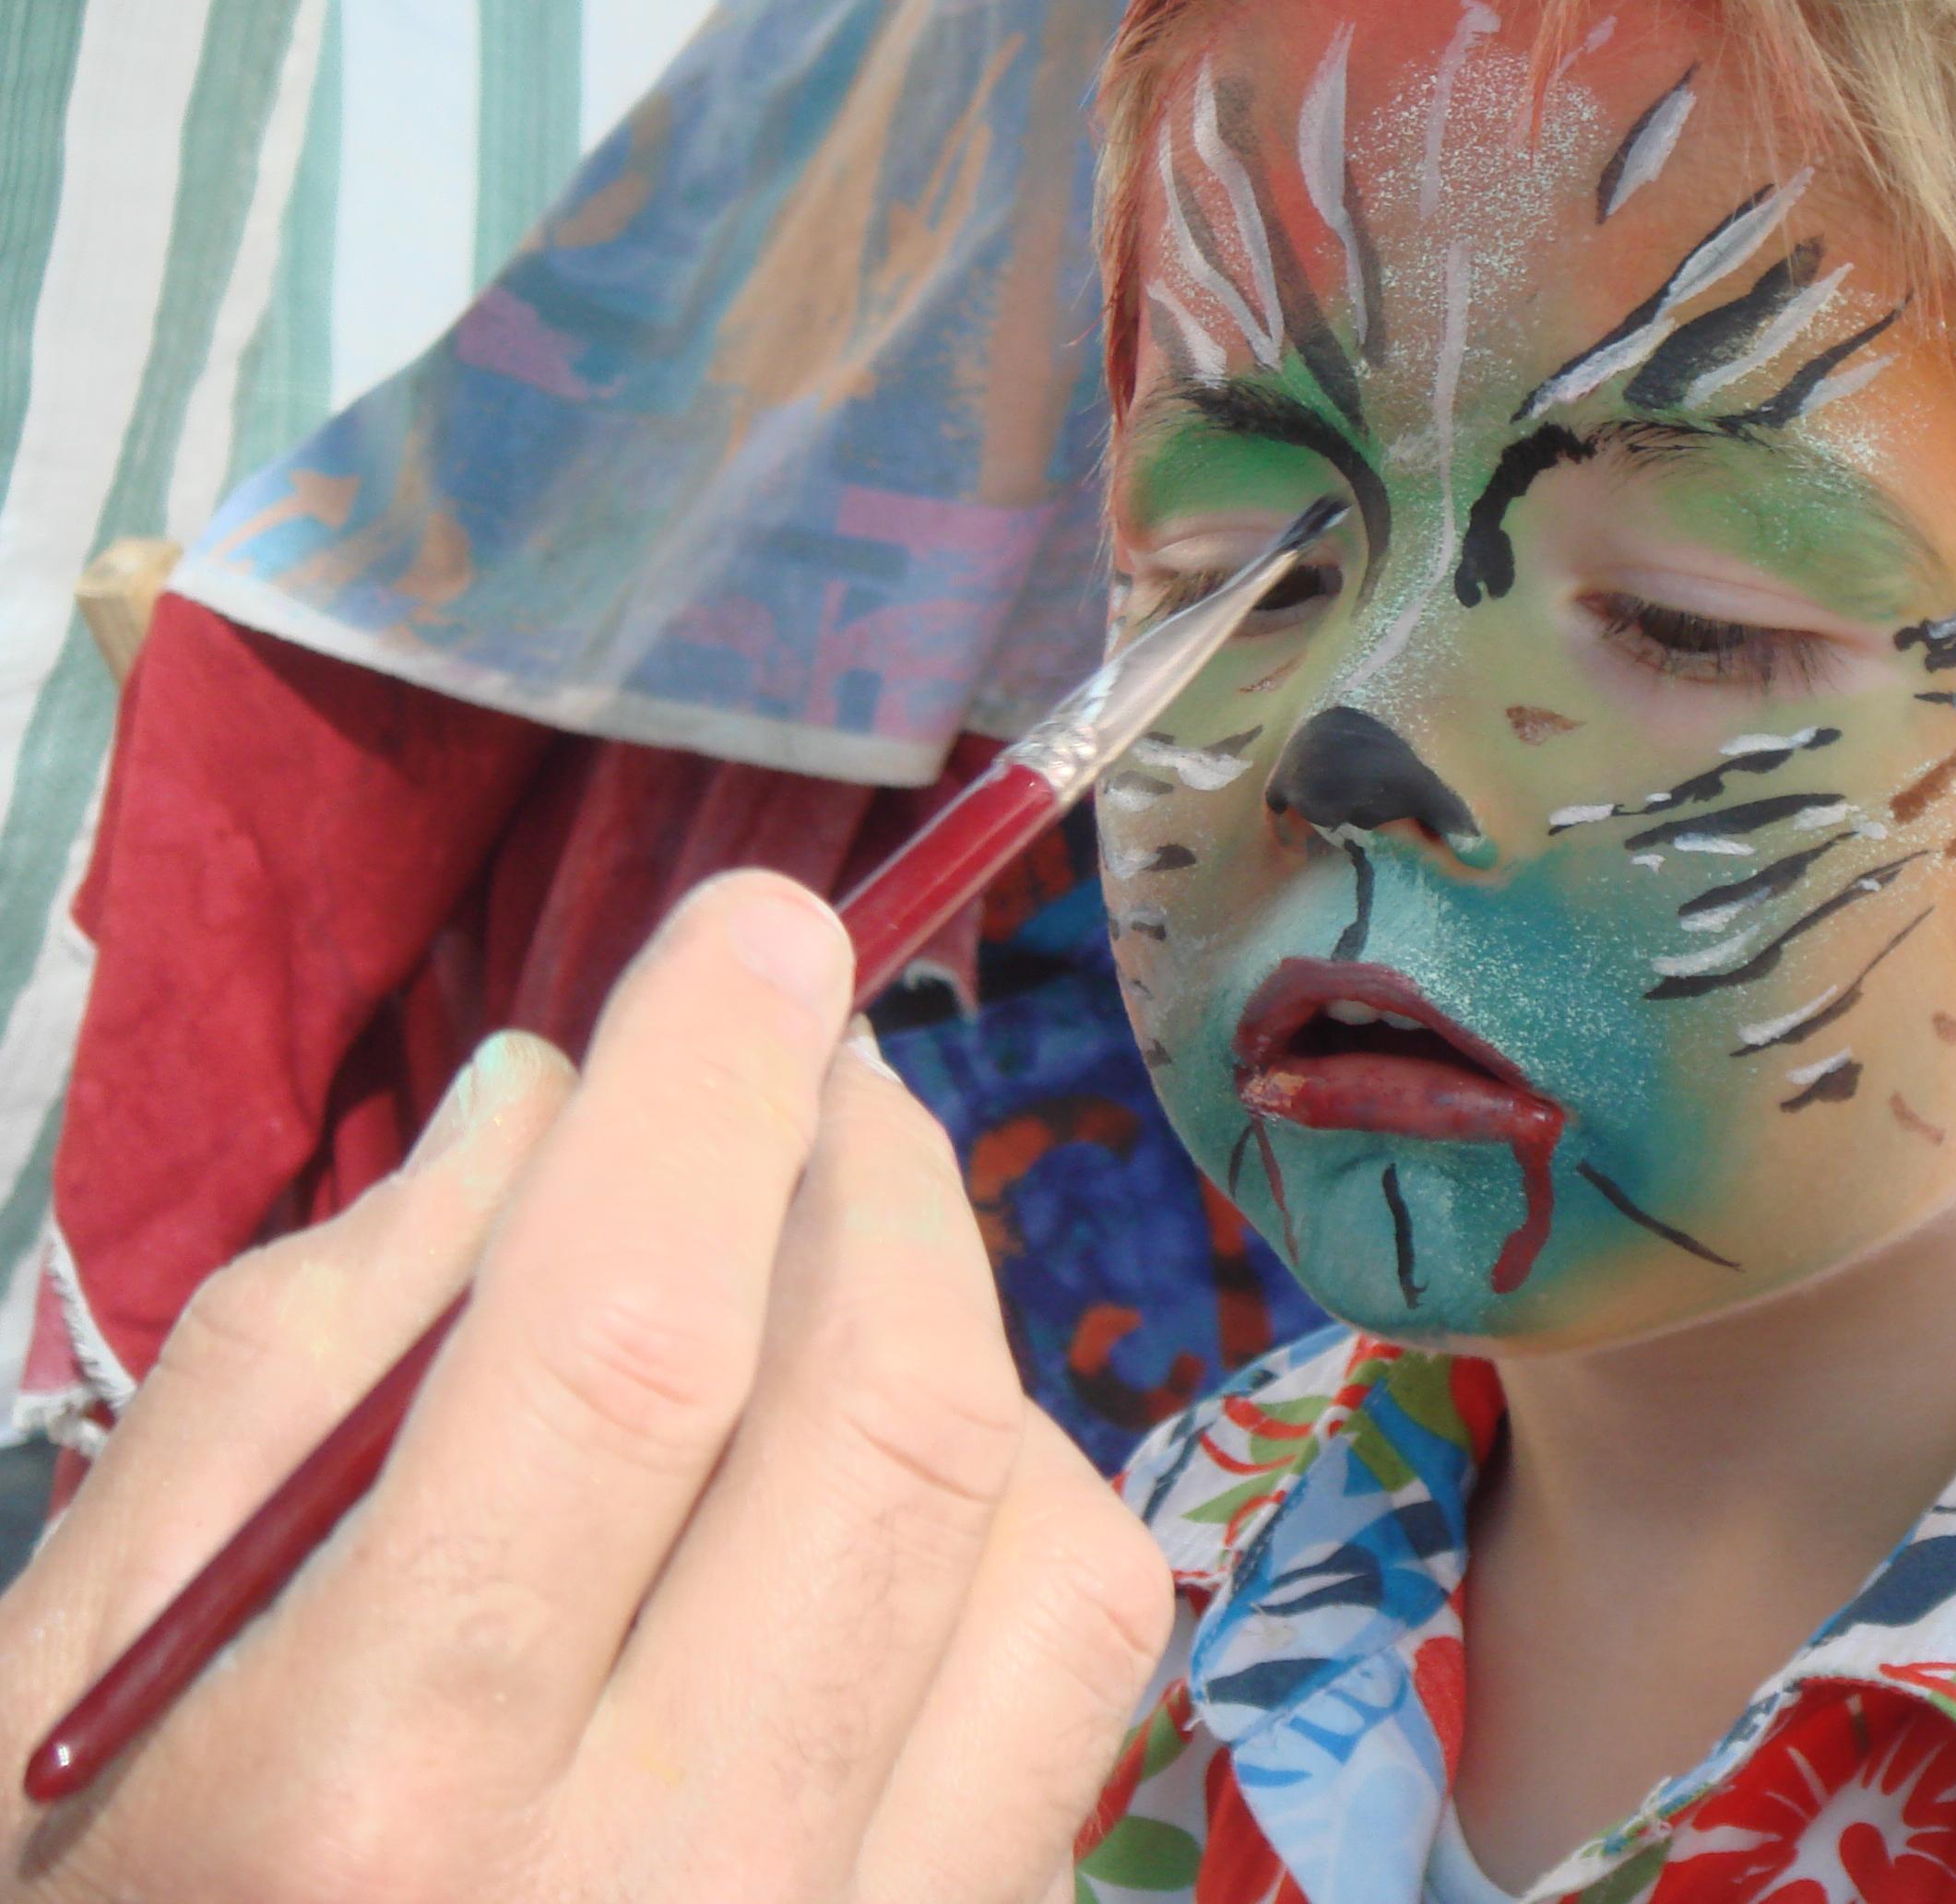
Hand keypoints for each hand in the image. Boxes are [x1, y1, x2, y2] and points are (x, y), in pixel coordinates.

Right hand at [1, 873, 1173, 1902]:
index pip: (628, 1344)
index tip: (758, 930)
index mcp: (367, 1809)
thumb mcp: (63, 1696)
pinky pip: (1070, 1710)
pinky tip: (886, 1502)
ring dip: (972, 1353)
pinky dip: (1008, 1533)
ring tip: (842, 1287)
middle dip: (877, 1180)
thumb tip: (539, 1110)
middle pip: (897, 1425)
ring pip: (1052, 1554)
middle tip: (811, 1078)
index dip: (715, 1092)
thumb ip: (293, 1381)